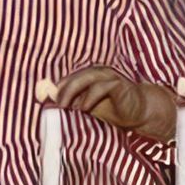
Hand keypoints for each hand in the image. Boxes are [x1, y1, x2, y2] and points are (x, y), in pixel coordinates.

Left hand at [56, 66, 175, 142]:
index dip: (56, 88)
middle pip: (75, 77)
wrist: (140, 111)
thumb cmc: (113, 108)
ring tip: (65, 106)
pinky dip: (90, 97)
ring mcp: (107, 76)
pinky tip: (84, 107)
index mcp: (88, 76)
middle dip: (62, 89)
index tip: (44, 99)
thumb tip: (54, 104)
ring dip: (73, 92)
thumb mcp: (90, 106)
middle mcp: (96, 72)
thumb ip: (74, 102)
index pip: (68, 79)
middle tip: (55, 103)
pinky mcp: (117, 84)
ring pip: (86, 78)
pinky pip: (101, 88)